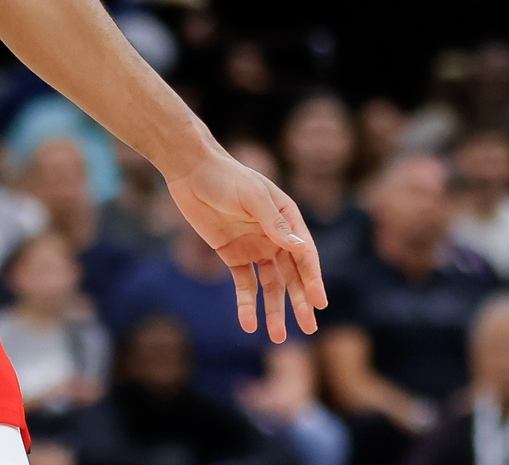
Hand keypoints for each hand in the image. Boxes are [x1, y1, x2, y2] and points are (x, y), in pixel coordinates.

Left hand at [167, 148, 326, 342]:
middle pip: (292, 276)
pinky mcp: (233, 255)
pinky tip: (248, 324)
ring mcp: (255, 248)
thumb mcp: (253, 197)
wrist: (190, 171)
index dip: (312, 279)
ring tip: (278, 337)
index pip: (304, 255)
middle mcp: (275, 237)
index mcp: (288, 219)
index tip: (318, 303)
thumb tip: (301, 248)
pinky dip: (247, 304)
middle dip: (300, 302)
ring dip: (274, 310)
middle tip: (309, 329)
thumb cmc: (226, 177)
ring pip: (270, 286)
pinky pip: (244, 284)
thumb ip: (275, 224)